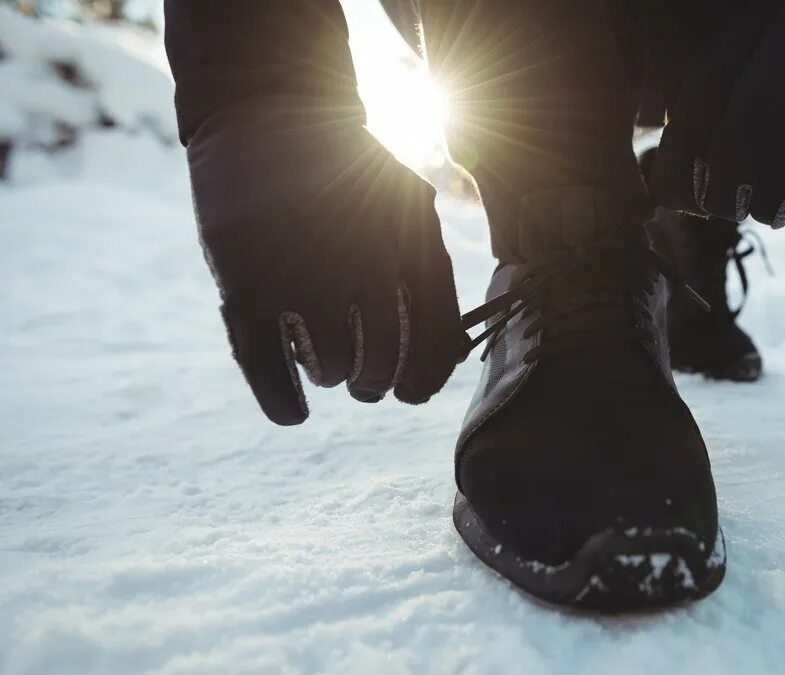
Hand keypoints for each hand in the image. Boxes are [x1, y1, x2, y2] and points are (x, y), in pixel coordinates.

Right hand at [185, 98, 462, 424]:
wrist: (269, 111)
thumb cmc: (349, 169)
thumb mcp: (410, 204)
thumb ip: (432, 272)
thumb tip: (447, 360)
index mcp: (412, 241)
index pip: (434, 338)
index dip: (426, 378)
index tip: (415, 394)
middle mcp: (362, 259)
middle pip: (382, 359)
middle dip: (376, 382)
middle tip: (368, 385)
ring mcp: (302, 271)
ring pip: (331, 364)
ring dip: (334, 377)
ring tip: (330, 370)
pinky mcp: (244, 280)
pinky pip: (266, 362)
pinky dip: (280, 400)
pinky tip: (293, 416)